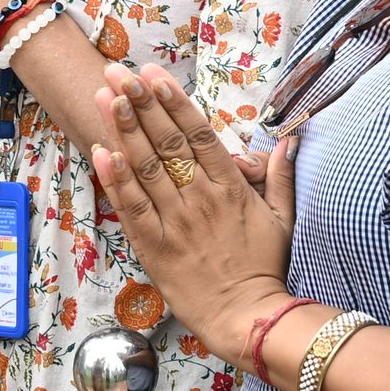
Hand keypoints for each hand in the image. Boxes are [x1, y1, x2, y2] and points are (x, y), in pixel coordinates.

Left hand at [92, 64, 293, 355]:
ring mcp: (176, 222)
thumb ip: (280, 176)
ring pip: (146, 167)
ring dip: (122, 129)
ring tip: (103, 97)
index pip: (199, 134)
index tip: (155, 76)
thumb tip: (288, 140)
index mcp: (231, 188)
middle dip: (140, 104)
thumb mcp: (283, 218)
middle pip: (167, 141)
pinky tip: (101, 150)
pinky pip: (132, 207)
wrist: (247, 317)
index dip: (174, 102)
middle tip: (119, 73)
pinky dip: (116, 178)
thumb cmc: (265, 267)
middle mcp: (201, 198)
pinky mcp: (155, 247)